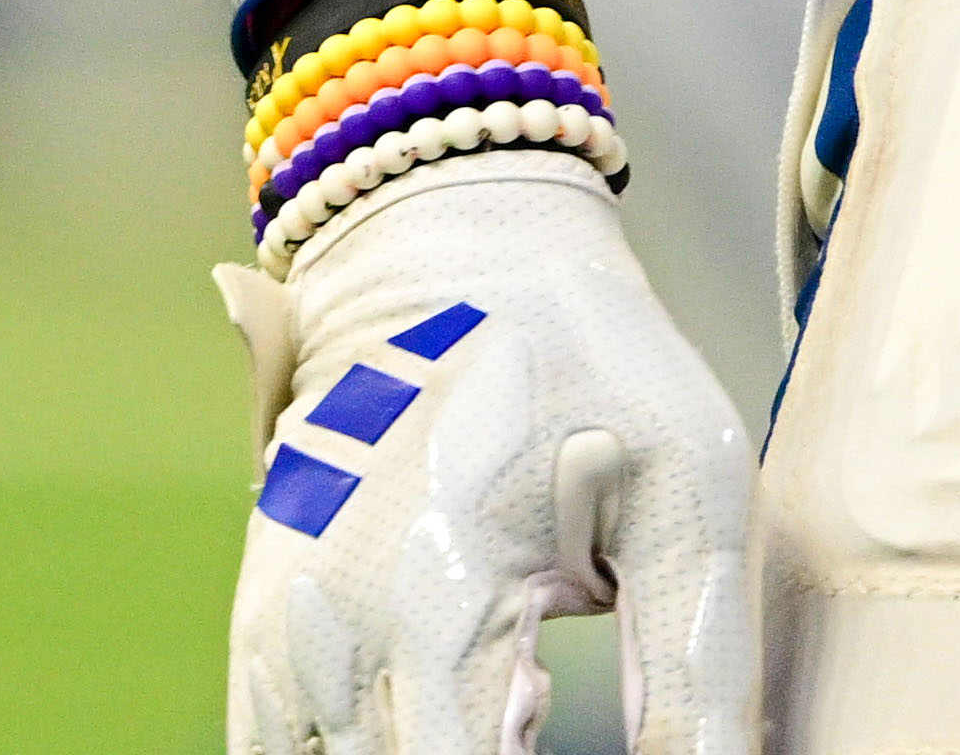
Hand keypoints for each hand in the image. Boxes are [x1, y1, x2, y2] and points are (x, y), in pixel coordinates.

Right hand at [222, 156, 758, 754]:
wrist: (447, 253)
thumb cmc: (590, 367)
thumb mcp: (688, 496)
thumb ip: (696, 675)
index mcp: (441, 610)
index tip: (570, 717)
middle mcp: (333, 646)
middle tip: (556, 685)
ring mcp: (281, 651)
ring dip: (438, 749)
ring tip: (527, 683)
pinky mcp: (263, 647)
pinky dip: (378, 749)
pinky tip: (469, 702)